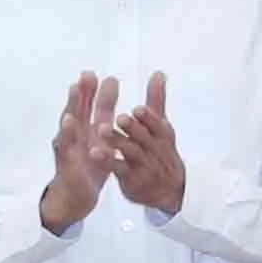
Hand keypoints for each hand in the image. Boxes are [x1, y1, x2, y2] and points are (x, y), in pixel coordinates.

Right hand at [38, 72, 121, 234]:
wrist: (78, 195)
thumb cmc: (90, 163)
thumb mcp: (102, 137)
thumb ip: (104, 113)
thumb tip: (111, 84)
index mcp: (86, 129)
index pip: (89, 107)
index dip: (92, 91)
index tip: (95, 73)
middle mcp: (75, 136)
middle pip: (77, 110)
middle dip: (81, 93)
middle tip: (87, 74)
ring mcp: (69, 149)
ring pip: (68, 125)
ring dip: (71, 107)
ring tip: (74, 91)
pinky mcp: (67, 164)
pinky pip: (66, 148)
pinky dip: (67, 135)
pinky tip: (68, 123)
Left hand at [104, 71, 187, 214]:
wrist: (167, 190)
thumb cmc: (161, 151)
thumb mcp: (162, 126)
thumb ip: (156, 100)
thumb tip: (157, 73)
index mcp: (163, 136)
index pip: (158, 126)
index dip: (148, 119)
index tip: (137, 109)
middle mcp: (155, 151)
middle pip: (144, 138)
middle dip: (132, 128)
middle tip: (120, 118)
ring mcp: (143, 166)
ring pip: (130, 152)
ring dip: (116, 141)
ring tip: (101, 130)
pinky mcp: (131, 179)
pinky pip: (118, 168)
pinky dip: (107, 160)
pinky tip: (94, 152)